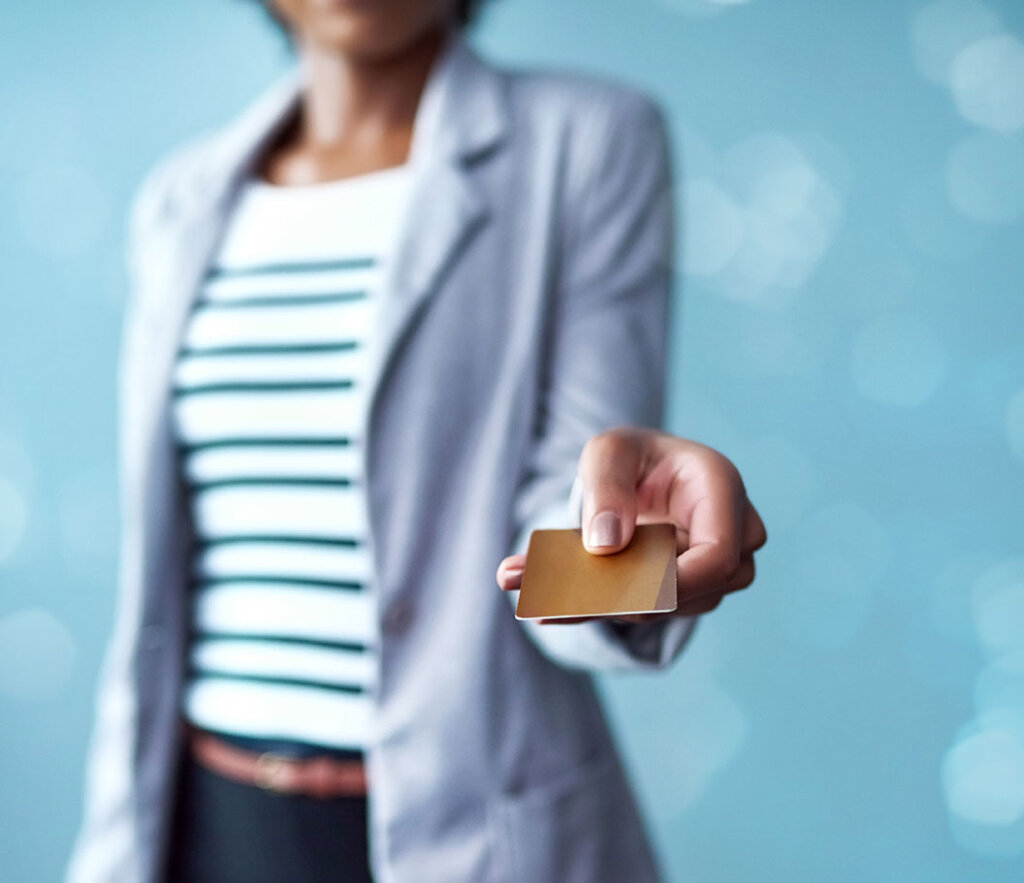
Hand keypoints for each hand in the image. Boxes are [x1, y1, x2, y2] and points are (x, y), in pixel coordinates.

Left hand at [496, 427, 766, 621]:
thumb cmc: (628, 457)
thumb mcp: (608, 452)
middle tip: (559, 601)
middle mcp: (733, 530)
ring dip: (611, 607)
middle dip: (631, 599)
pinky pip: (654, 610)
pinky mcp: (690, 590)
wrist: (634, 475)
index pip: (718, 554)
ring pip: (676, 606)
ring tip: (542, 599)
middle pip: (699, 588)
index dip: (675, 582)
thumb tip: (606, 544)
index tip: (620, 589)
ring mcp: (717, 566)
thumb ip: (606, 488)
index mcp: (720, 487)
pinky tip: (549, 605)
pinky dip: (603, 608)